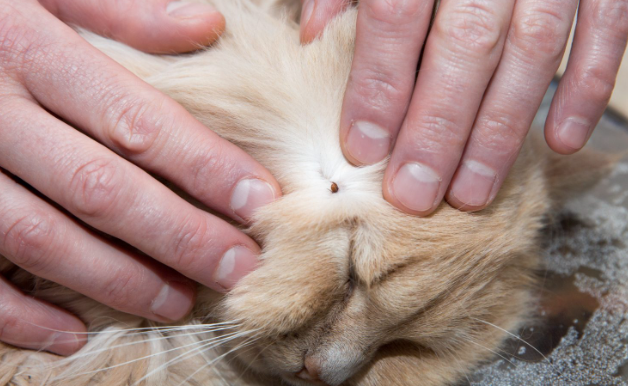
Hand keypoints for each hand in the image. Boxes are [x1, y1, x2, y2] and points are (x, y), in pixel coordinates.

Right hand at [0, 0, 280, 355]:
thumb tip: (206, 24)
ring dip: (116, 279)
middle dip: (178, 236)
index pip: (135, 121)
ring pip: (40, 238)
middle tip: (237, 268)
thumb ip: (119, 8)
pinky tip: (71, 335)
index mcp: (30, 51)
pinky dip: (18, 313)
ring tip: (178, 302)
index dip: (204, 167)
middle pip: (100, 189)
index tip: (260, 202)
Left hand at [301, 0, 627, 213]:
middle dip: (439, 128)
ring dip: (502, 129)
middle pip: (464, 46)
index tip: (361, 150)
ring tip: (472, 193)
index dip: (379, 85)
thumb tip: (314, 36)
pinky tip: (562, 141)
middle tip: (416, 195)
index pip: (396, 16)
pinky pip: (608, 27)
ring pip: (532, 50)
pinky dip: (588, 85)